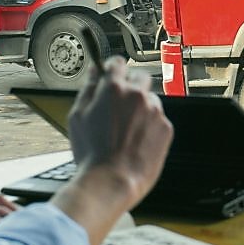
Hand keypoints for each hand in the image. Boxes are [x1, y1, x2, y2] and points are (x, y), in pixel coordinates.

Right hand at [53, 55, 172, 244]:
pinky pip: (159, 119)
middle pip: (140, 77)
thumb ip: (88, 88)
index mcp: (114, 89)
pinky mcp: (166, 128)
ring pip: (150, 100)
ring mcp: (155, 111)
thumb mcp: (77, 117)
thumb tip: (94, 72)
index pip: (117, 63)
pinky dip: (150, 126)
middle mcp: (137, 95)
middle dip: (131, 85)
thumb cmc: (92, 153)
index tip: (112, 73)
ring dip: (141, 108)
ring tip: (127, 130)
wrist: (112, 181)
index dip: (112, 68)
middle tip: (120, 104)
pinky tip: (137, 141)